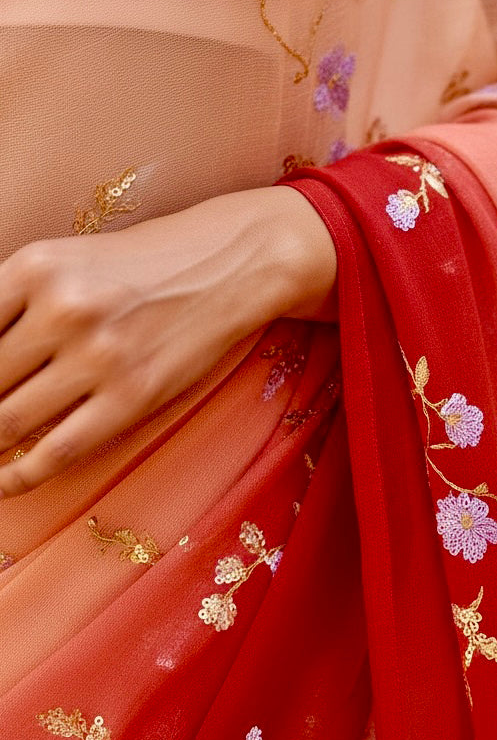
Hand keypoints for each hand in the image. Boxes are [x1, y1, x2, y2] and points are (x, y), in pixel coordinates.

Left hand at [0, 185, 336, 497]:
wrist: (231, 264)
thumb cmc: (144, 264)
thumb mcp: (69, 259)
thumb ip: (13, 302)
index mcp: (35, 267)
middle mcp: (61, 310)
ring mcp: (99, 356)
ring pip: (6, 420)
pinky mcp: (133, 396)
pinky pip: (57, 451)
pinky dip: (19, 475)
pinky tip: (6, 480)